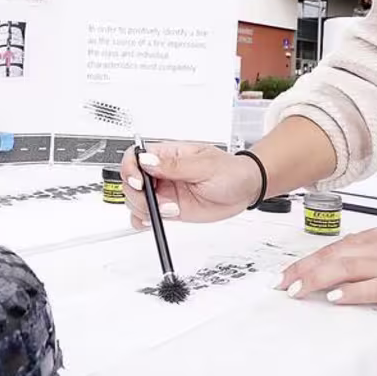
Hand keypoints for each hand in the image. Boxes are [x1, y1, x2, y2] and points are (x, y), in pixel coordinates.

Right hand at [119, 143, 261, 227]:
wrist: (245, 190)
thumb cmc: (230, 171)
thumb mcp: (205, 165)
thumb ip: (175, 165)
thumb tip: (148, 159)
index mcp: (169, 154)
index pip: (135, 156)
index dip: (130, 169)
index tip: (139, 183)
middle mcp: (162, 173)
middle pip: (131, 181)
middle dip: (139, 195)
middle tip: (160, 203)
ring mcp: (164, 192)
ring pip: (136, 200)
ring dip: (145, 209)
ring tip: (170, 210)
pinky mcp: (169, 208)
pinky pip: (146, 216)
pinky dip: (144, 221)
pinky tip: (155, 220)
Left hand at [277, 229, 376, 325]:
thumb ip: (367, 265)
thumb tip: (335, 279)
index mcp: (376, 240)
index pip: (332, 249)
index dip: (306, 262)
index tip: (285, 275)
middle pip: (332, 256)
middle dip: (302, 270)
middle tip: (281, 284)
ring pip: (345, 268)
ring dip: (316, 279)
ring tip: (296, 291)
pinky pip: (370, 287)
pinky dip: (349, 292)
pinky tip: (333, 298)